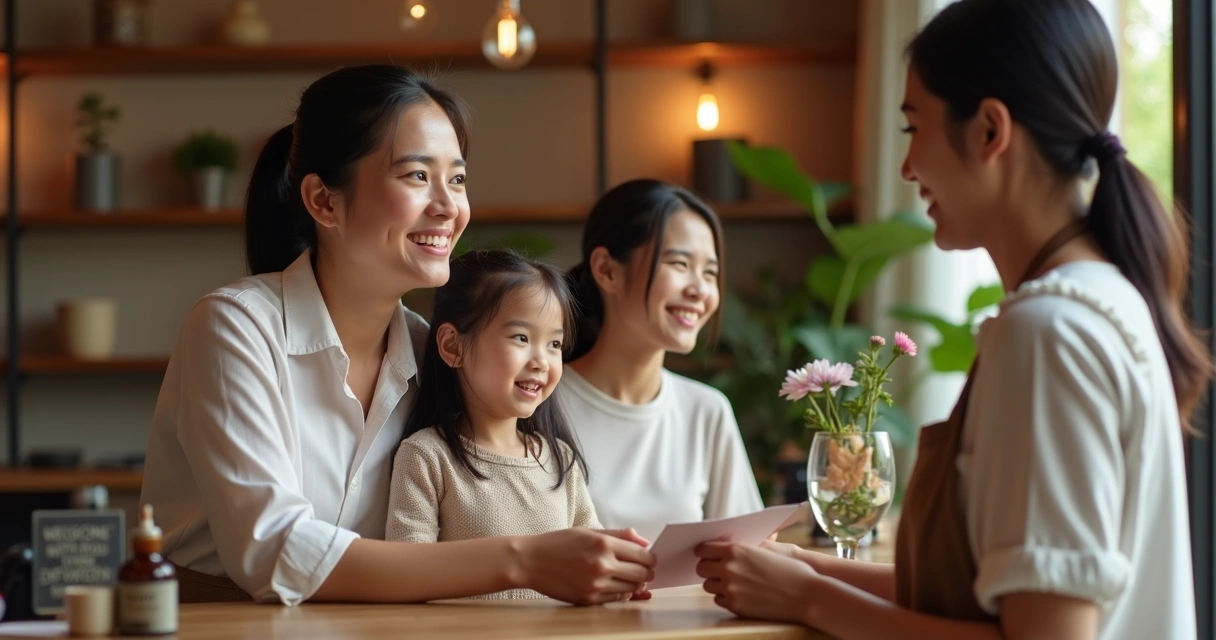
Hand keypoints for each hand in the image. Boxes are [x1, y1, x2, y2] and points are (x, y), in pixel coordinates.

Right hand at [516, 527, 655, 605]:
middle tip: (643, 569)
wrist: (530, 561)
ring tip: (628, 577)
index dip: (651, 557)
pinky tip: (615, 585)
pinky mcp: (589, 599)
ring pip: (632, 588)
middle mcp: (602, 565)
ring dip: (635, 584)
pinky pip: (616, 599)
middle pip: (642, 574)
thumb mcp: (589, 531)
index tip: (649, 558)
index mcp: (604, 544)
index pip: (643, 554)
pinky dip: (621, 593)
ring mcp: (596, 585)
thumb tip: (644, 541)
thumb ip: (619, 535)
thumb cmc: (558, 543)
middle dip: (647, 572)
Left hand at [695, 541, 819, 624]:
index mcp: (735, 550)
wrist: (807, 595)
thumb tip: (722, 546)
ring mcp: (730, 589)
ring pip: (708, 585)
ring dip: (716, 583)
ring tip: (731, 582)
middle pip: (701, 567)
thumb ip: (741, 548)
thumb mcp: (764, 550)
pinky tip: (739, 593)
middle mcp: (728, 568)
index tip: (705, 553)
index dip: (704, 551)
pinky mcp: (735, 606)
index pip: (704, 548)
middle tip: (716, 568)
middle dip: (708, 567)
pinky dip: (725, 597)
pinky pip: (718, 600)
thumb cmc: (790, 570)